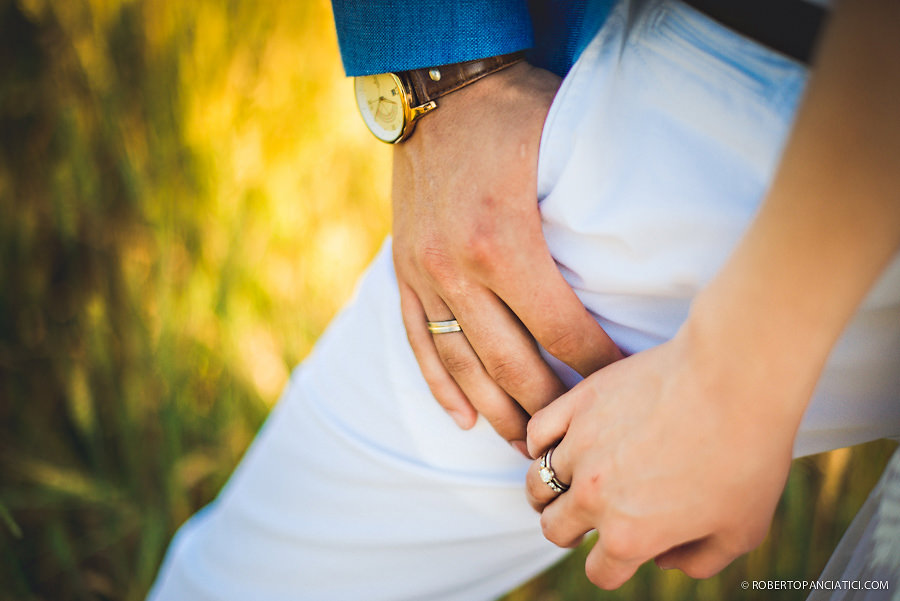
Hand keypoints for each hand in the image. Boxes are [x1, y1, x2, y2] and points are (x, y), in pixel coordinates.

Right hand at [392, 62, 621, 445]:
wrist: (435, 90)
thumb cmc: (510, 114)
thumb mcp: (561, 154)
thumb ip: (591, 217)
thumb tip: (640, 271)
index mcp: (503, 242)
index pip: (560, 331)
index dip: (594, 368)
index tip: (617, 390)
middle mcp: (457, 268)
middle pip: (510, 363)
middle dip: (548, 407)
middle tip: (576, 437)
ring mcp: (423, 273)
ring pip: (462, 365)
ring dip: (496, 413)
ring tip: (525, 448)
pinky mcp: (402, 271)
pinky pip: (418, 341)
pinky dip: (439, 384)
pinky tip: (462, 417)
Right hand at [525, 318, 808, 587]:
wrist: (733, 379)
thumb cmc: (747, 455)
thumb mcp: (742, 531)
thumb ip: (700, 561)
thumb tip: (666, 561)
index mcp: (630, 536)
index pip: (599, 572)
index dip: (612, 567)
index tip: (623, 550)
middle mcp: (594, 496)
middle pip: (554, 529)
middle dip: (569, 532)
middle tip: (586, 517)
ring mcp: (580, 446)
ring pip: (538, 482)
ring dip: (549, 490)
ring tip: (564, 483)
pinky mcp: (577, 403)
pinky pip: (536, 432)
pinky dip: (541, 444)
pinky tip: (558, 443)